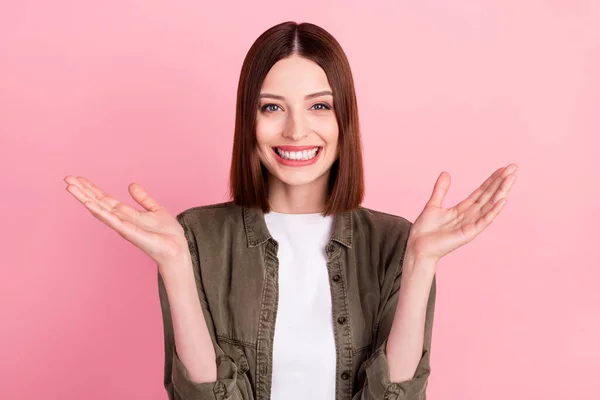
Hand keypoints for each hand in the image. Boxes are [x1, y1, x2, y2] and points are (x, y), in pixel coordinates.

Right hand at [64, 176, 188, 267]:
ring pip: (99, 210)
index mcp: (126, 214)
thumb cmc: (167, 234)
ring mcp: (123, 226)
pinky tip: (88, 203)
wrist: (177, 249)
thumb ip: (143, 198)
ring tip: (70, 187)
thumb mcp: (155, 210)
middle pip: (98, 202)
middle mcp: (121, 220)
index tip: (78, 178)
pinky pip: (112, 220)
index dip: (92, 188)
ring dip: (84, 198)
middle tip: (67, 178)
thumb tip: (131, 185)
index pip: (104, 199)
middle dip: (82, 191)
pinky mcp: (129, 232)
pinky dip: (99, 211)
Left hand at [407, 163, 517, 263]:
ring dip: (501, 192)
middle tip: (513, 168)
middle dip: (501, 182)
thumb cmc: (425, 230)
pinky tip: (502, 200)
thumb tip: (446, 173)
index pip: (482, 192)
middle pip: (489, 196)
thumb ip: (441, 190)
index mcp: (463, 209)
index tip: (503, 168)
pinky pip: (484, 220)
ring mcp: (471, 224)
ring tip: (511, 178)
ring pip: (490, 205)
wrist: (417, 246)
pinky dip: (494, 210)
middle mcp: (470, 216)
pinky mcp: (469, 233)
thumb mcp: (433, 204)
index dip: (492, 180)